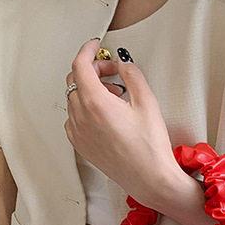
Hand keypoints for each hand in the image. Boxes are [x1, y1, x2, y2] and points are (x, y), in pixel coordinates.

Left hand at [64, 40, 186, 209]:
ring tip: (116, 97)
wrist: (150, 179)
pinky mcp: (81, 145)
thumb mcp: (147, 102)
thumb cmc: (150, 147)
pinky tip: (106, 115)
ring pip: (74, 99)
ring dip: (90, 90)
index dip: (88, 50)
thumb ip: (131, 75)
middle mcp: (81, 117)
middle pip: (75, 80)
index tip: (96, 45)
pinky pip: (74, 118)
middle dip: (93, 70)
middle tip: (114, 73)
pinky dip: (86, 109)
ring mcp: (78, 133)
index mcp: (96, 103)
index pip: (80, 65)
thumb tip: (122, 63)